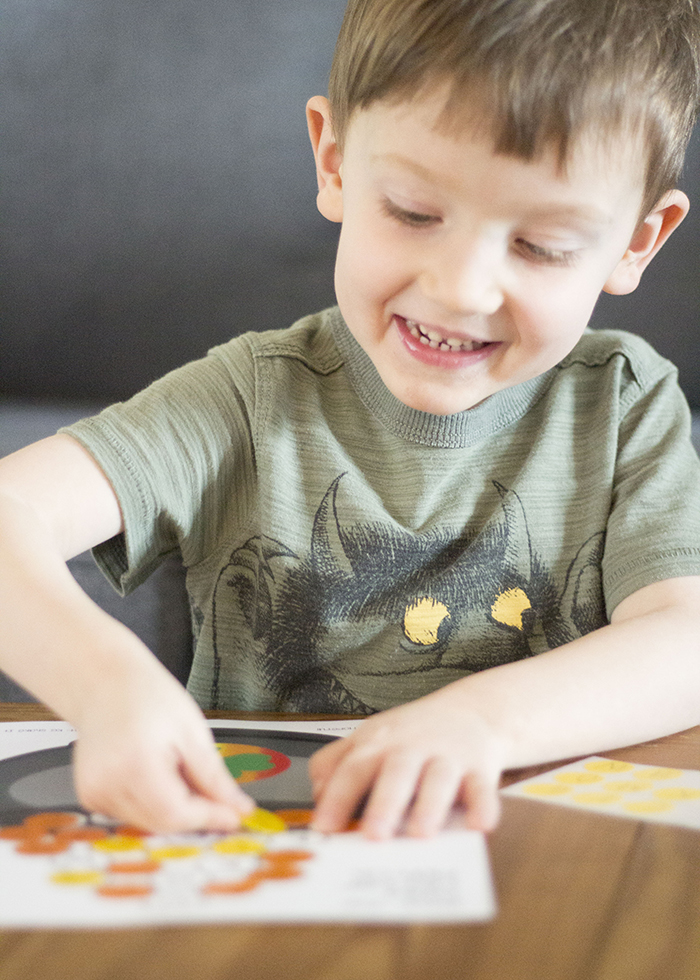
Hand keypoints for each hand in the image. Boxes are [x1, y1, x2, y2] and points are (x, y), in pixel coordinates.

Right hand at [71, 660, 254, 832]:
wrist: (105, 682)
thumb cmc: (146, 696)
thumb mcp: (192, 731)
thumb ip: (213, 776)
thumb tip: (238, 808)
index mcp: (135, 764)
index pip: (176, 813)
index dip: (209, 818)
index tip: (234, 816)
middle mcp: (107, 783)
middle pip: (162, 823)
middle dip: (195, 816)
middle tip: (220, 801)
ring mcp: (94, 792)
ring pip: (148, 823)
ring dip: (174, 811)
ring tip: (181, 773)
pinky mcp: (90, 795)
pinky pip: (131, 814)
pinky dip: (153, 805)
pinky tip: (158, 777)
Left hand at [309, 684, 510, 838]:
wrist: (471, 710)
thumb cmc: (412, 734)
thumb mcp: (368, 738)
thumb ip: (335, 762)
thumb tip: (317, 792)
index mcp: (378, 744)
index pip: (353, 768)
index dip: (337, 797)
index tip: (324, 827)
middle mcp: (412, 748)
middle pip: (396, 772)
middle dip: (384, 803)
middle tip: (373, 834)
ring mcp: (447, 756)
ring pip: (438, 778)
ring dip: (430, 805)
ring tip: (420, 834)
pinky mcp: (479, 768)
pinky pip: (482, 788)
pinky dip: (483, 806)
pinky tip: (479, 826)